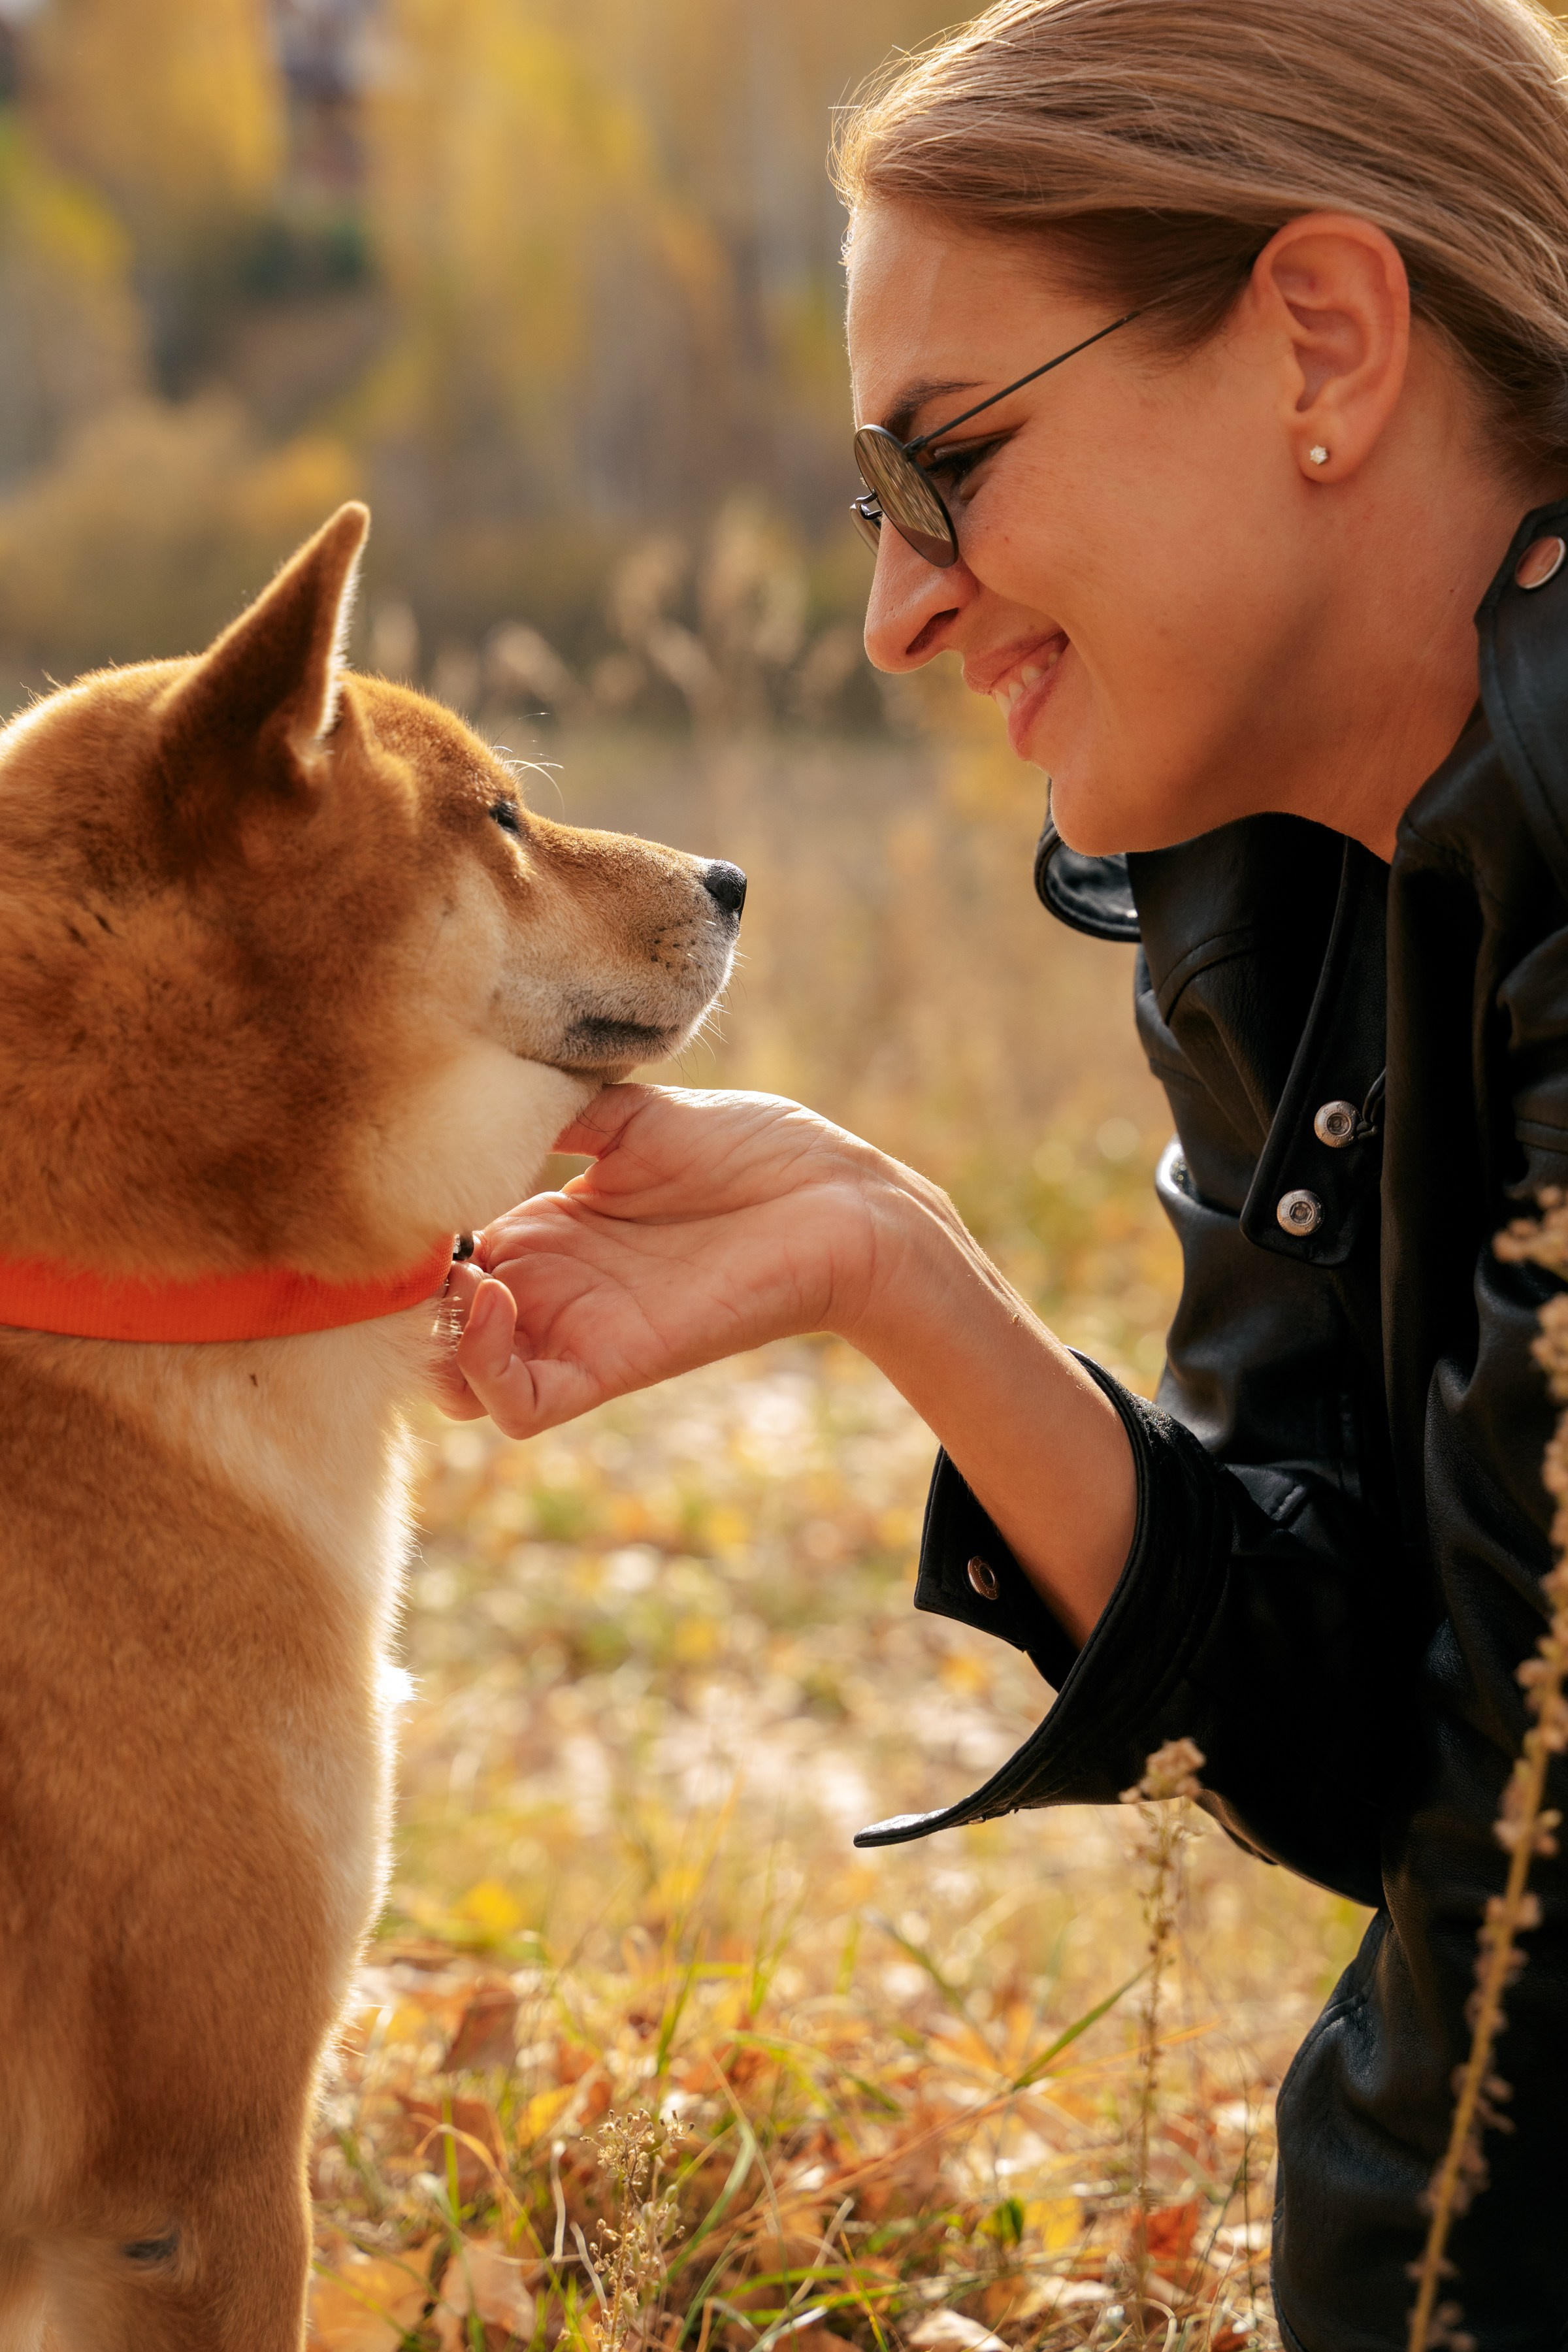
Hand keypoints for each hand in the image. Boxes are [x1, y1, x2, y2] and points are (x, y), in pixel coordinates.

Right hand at [436, 1080, 1135, 1640]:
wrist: (836, 1197)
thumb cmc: (754, 1151)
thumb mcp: (636, 1115)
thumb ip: (558, 1110)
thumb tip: (485, 1078)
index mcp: (551, 1231)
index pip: (443, 1255)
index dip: (409, 1235)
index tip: (396, 1185)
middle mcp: (554, 1290)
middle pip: (435, 1326)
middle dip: (400, 1295)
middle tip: (404, 1244)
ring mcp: (577, 1333)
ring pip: (458, 1381)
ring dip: (430, 1334)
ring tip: (450, 1270)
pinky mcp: (610, 1368)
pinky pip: (516, 1405)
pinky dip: (479, 1365)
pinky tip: (489, 1292)